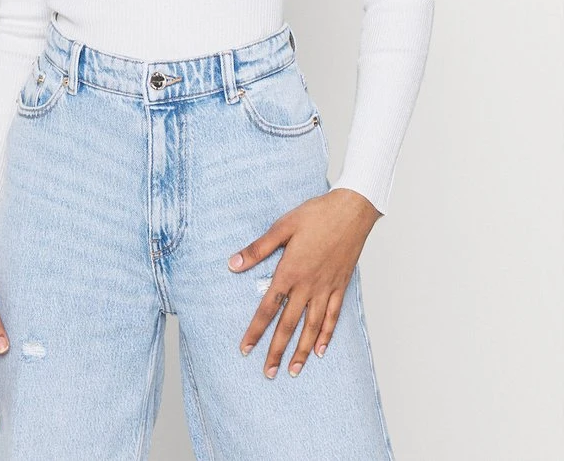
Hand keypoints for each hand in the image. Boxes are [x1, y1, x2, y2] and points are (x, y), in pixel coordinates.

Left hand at [227, 188, 380, 378]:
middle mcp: (308, 285)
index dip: (256, 330)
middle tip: (267, 373)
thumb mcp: (282, 226)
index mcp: (290, 271)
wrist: (351, 210)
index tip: (245, 349)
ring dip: (301, 350)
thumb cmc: (316, 214)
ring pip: (312, 326)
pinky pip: (333, 316)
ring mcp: (326, 288)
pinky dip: (326, 334)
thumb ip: (258, 249)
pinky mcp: (341, 285)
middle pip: (289, 324)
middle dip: (277, 350)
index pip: (268, 307)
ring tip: (293, 371)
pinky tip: (320, 350)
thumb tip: (233, 264)